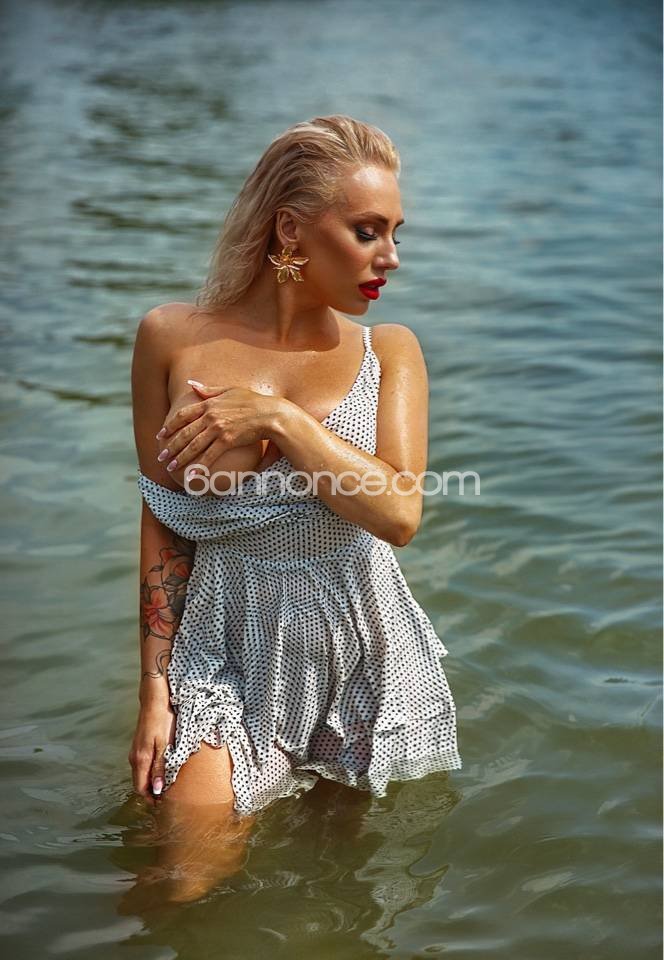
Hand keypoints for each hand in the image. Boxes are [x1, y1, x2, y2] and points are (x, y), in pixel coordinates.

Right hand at [128, 702, 175, 805]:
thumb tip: (156, 789)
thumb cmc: (163, 721)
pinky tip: (160, 772)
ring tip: (165, 789)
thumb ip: (160, 767)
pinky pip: (141, 766)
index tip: (162, 806)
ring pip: (140, 775)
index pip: (141, 788)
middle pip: (139, 783)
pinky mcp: (138, 746)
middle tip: (166, 801)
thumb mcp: (165, 745)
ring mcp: (135, 751)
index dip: (150, 799)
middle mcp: (134, 758)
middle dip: (150, 794)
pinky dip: (149, 773)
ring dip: (150, 784)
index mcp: (140, 760)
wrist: (154, 700)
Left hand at [155, 382, 282, 476]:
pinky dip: (199, 467)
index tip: (161, 435)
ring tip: (171, 467)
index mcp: (208, 404)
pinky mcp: (227, 441)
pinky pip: (209, 456)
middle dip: (170, 446)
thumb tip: (192, 384)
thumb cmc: (253, 401)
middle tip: (161, 457)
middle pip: (184, 433)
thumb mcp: (229, 390)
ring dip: (180, 458)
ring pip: (193, 446)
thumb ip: (209, 389)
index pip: (183, 416)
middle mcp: (210, 416)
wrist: (270, 413)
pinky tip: (191, 476)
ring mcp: (218, 429)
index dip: (169, 426)